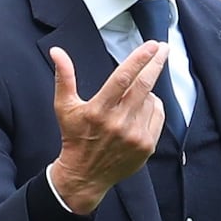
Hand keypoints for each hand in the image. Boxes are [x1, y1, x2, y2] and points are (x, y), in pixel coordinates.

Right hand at [49, 41, 168, 213]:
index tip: (151, 45)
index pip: (123, 78)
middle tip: (163, 48)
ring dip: (147, 90)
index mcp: (98, 110)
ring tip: (133, 96)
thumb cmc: (74, 137)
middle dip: (156, 63)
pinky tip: (140, 110)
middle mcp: (118, 123)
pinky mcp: (146, 145)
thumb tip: (57, 52)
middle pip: (144, 85)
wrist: (85, 175)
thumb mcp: (64, 107)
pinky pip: (157, 115)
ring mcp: (135, 136)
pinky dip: (153, 107)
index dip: (139, 59)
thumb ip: (64, 77)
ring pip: (151, 100)